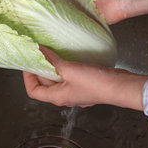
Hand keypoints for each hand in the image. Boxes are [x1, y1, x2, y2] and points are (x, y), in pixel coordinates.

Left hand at [23, 46, 147, 109]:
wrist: (119, 86)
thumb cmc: (95, 83)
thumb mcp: (69, 69)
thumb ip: (53, 60)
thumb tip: (40, 51)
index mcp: (57, 97)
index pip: (34, 92)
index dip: (27, 78)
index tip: (27, 64)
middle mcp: (65, 96)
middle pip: (45, 84)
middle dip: (40, 69)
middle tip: (38, 54)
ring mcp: (75, 91)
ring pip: (58, 79)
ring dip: (53, 67)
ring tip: (51, 53)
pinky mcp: (85, 85)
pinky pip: (69, 76)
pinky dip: (65, 67)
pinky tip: (67, 56)